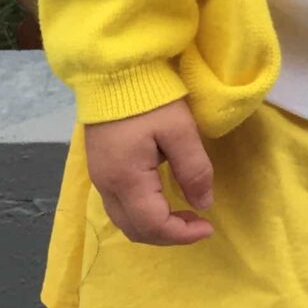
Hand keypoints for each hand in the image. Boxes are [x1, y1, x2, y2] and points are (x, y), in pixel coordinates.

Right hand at [84, 99, 214, 244]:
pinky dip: (142, 214)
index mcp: (126, 179)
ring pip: (124, 221)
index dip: (183, 234)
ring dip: (155, 226)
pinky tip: (162, 200)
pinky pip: (118, 206)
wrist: (113, 72)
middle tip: (198, 223)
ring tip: (183, 214)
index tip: (208, 226)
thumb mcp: (181, 131)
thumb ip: (194, 170)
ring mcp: (99, 178)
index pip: (153, 225)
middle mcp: (106, 185)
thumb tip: (203, 204)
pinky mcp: (100, 168)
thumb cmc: (150, 98)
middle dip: (169, 235)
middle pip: (135, 230)